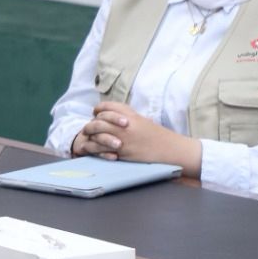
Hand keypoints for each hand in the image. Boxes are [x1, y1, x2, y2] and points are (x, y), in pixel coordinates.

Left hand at [75, 101, 201, 174]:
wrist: (172, 150)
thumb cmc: (160, 136)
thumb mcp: (144, 121)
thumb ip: (129, 117)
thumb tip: (116, 117)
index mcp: (131, 114)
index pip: (108, 106)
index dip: (99, 109)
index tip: (95, 112)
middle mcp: (125, 124)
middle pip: (99, 120)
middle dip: (91, 124)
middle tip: (88, 128)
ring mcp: (122, 137)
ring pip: (97, 133)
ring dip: (89, 136)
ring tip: (85, 138)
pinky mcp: (122, 151)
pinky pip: (101, 148)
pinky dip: (92, 148)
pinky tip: (87, 149)